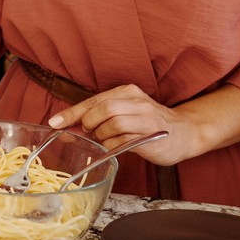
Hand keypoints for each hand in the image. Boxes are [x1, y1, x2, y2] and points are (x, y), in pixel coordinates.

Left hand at [47, 84, 191, 164]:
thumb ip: (102, 114)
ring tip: (105, 140)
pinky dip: (112, 146)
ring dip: (102, 136)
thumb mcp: (126, 111)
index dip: (72, 112)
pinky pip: (123, 141)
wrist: (185, 133)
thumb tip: (71, 124)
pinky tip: (114, 148)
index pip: (93, 100)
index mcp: (127, 92)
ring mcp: (146, 119)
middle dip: (89, 123)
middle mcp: (137, 102)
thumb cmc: (150, 123)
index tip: (54, 123)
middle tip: (90, 132)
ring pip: (112, 124)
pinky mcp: (151, 137)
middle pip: (103, 109)